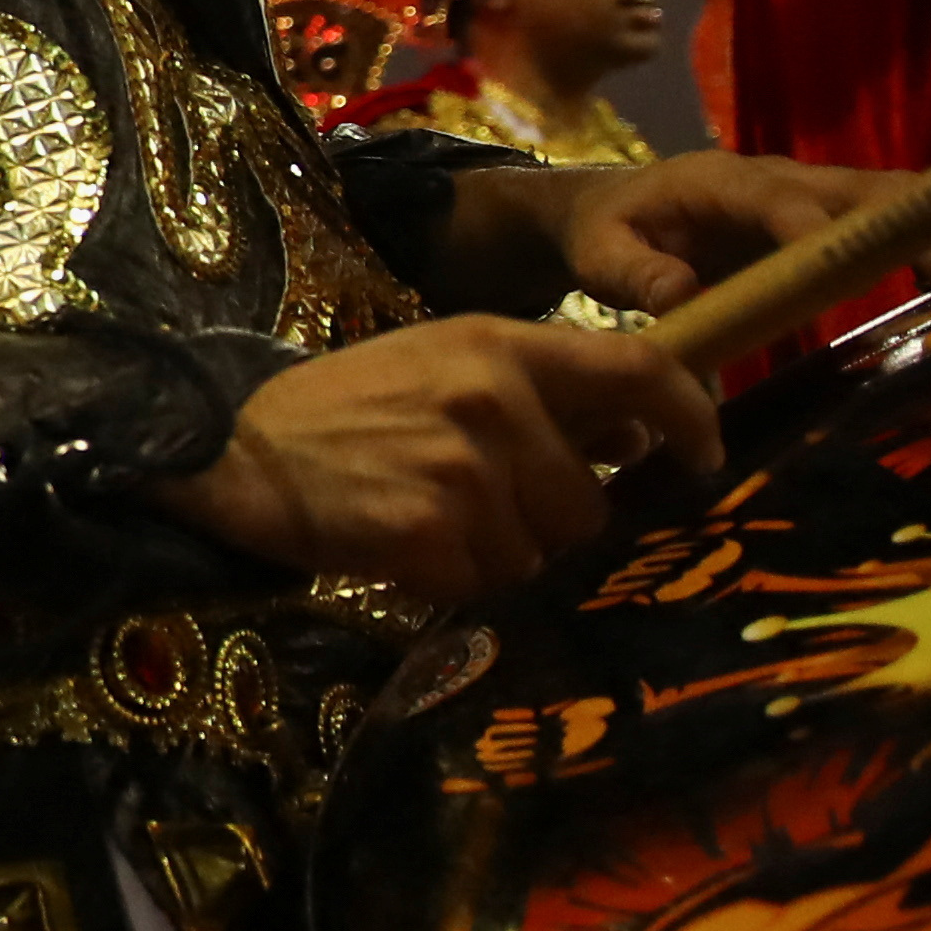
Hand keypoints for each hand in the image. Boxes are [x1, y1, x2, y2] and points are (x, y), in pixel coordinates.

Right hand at [151, 316, 719, 600]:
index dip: (691, 418)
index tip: (703, 458)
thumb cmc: (340, 407)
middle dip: (549, 523)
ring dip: (497, 554)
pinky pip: (482, 583)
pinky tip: (399, 544)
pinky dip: (447, 579)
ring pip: (540, 552)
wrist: (228, 448)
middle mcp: (495, 400)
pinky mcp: (428, 530)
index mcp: (502, 346)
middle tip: (479, 507)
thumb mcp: (441, 364)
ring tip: (429, 519)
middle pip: (591, 502)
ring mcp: (464, 467)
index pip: (642, 368)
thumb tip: (637, 438)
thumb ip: (538, 393)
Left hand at [541, 155, 930, 313]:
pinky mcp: (832, 215)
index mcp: (719, 185)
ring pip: (892, 203)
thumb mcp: (603, 257)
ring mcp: (811, 193)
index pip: (779, 203)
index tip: (873, 256)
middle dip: (922, 226)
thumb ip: (635, 277)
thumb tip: (679, 301)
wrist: (611, 209)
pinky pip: (897, 217)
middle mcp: (779, 179)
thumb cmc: (608, 234)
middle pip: (859, 198)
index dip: (825, 228)